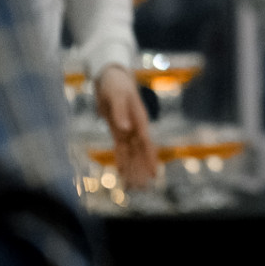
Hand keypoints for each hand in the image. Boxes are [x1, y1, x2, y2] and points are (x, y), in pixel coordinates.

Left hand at [94, 65, 156, 189]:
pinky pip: (120, 149)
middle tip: (142, 188)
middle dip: (141, 170)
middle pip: (140, 153)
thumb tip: (126, 129)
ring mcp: (126, 130)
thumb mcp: (116, 95)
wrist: (109, 76)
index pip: (146, 143)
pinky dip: (121, 160)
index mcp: (139, 120)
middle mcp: (135, 127)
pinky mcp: (117, 130)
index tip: (155, 174)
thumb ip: (120, 112)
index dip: (150, 159)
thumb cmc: (116, 83)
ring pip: (131, 154)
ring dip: (132, 169)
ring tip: (133, 186)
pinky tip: (122, 172)